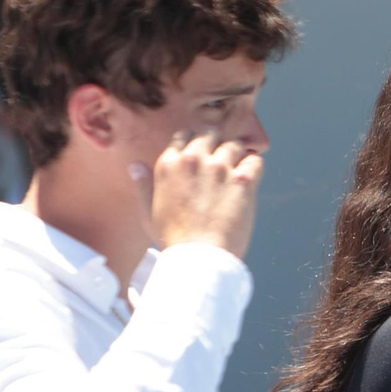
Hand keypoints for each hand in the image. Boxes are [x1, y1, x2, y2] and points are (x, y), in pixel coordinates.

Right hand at [130, 128, 262, 257]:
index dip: (197, 143)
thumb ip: (143, 186)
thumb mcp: (148, 212)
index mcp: (169, 164)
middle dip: (218, 144)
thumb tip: (135, 165)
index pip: (185, 135)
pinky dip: (254, 168)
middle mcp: (194, 159)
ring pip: (235, 145)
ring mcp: (219, 168)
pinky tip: (250, 181)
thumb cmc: (173, 239)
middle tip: (223, 161)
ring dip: (238, 156)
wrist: (198, 256)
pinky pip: (255, 160)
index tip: (203, 155)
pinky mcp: (242, 180)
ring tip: (237, 173)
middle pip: (211, 134)